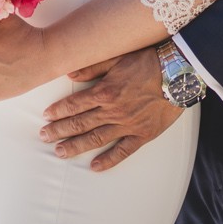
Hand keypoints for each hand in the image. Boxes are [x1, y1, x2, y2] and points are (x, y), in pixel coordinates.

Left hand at [38, 46, 181, 170]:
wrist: (178, 73)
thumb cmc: (148, 60)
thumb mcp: (117, 56)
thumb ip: (92, 66)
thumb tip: (69, 74)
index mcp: (105, 91)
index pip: (74, 104)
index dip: (58, 111)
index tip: (45, 117)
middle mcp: (113, 111)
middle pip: (80, 123)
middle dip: (59, 130)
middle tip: (44, 137)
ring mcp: (127, 125)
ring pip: (96, 138)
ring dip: (76, 146)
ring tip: (60, 153)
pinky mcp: (143, 134)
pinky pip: (123, 151)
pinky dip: (108, 160)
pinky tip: (95, 166)